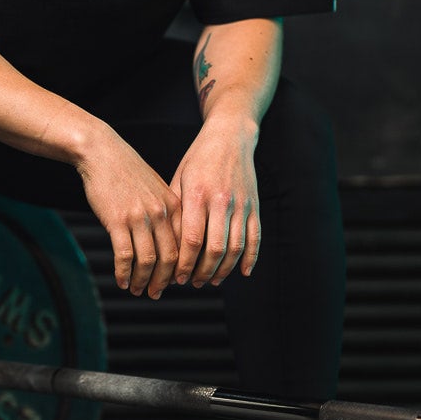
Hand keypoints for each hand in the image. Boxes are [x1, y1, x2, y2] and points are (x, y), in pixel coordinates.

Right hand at [75, 125, 183, 298]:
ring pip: (148, 260)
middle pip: (170, 258)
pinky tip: (120, 280)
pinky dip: (124, 272)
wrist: (101, 152)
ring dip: (143, 280)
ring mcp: (139, 217)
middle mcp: (161, 212)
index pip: (186, 246)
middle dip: (164, 281)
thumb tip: (170, 243)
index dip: (182, 268)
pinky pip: (124, 255)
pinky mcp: (117, 220)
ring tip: (137, 290)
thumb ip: (166, 213)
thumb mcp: (156, 188)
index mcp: (175, 205)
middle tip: (156, 293)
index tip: (176, 282)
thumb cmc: (127, 171)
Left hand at [170, 119, 260, 287]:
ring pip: (236, 247)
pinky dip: (250, 258)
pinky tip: (242, 272)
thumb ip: (175, 210)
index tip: (177, 277)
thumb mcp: (179, 179)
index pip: (191, 239)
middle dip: (203, 271)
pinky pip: (255, 238)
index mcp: (198, 195)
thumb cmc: (198, 159)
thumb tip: (165, 245)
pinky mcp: (255, 206)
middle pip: (215, 249)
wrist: (230, 136)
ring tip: (211, 280)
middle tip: (193, 282)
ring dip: (224, 270)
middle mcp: (222, 201)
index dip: (184, 264)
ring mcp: (242, 204)